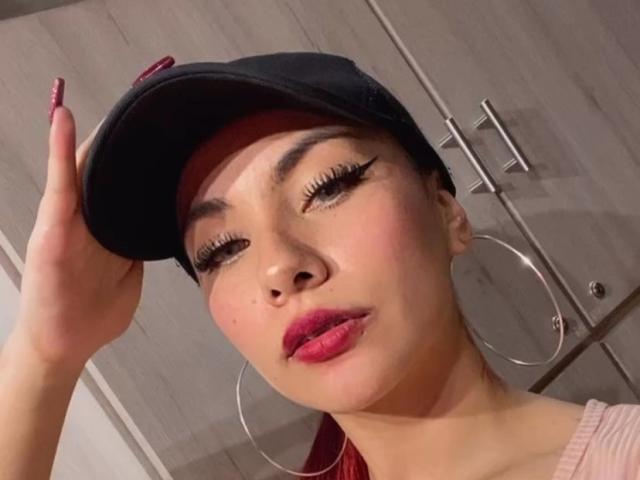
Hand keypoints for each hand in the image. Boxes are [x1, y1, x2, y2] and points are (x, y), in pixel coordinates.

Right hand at [11, 104, 143, 371]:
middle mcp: (89, 216)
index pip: (127, 180)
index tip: (169, 127)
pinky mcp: (52, 230)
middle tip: (153, 93)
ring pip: (85, 166)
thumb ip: (139, 247)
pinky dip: (60, 151)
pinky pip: (59, 185)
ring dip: (98, 131)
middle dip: (128, 134)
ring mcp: (68, 220)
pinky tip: (62, 117)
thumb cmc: (93, 313)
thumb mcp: (128, 275)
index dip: (144, 154)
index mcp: (109, 225)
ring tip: (124, 95)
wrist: (64, 346)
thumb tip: (161, 228)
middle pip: (109, 166)